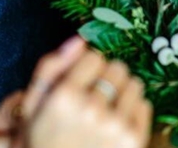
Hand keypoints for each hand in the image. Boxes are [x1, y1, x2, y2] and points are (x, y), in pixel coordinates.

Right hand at [18, 37, 152, 147]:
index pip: (94, 56)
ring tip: (105, 110)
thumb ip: (51, 67)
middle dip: (106, 77)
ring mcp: (116, 126)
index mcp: (64, 97)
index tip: (80, 82)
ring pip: (134, 83)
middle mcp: (91, 109)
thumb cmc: (43, 138)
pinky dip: (132, 110)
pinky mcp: (134, 139)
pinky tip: (115, 123)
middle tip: (93, 97)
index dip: (87, 68)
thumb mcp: (33, 105)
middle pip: (117, 67)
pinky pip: (144, 104)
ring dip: (122, 92)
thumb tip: (80, 39)